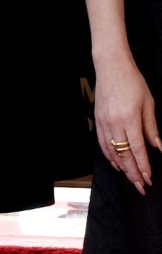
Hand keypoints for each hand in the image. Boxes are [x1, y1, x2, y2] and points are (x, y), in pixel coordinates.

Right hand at [95, 56, 161, 192]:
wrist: (110, 67)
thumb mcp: (148, 103)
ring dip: (121, 167)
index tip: (148, 179)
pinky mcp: (97, 120)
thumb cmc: (132, 82)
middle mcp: (114, 123)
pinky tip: (115, 163)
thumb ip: (151, 127)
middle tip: (140, 186)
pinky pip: (102, 143)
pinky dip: (109, 155)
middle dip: (133, 173)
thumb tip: (157, 147)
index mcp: (129, 119)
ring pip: (111, 151)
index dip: (143, 167)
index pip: (137, 149)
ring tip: (130, 178)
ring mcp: (103, 122)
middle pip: (123, 155)